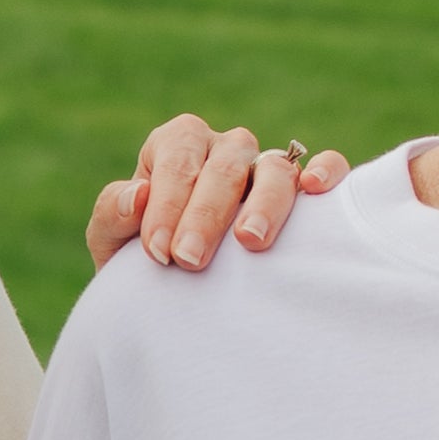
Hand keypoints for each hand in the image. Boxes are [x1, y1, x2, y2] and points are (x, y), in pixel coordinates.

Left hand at [86, 117, 349, 274]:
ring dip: (264, 202)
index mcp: (176, 147)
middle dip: (205, 213)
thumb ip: (113, 215)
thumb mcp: (112, 242)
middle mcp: (224, 149)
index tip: (157, 253)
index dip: (167, 204)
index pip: (176, 160)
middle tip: (189, 261)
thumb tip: (139, 196)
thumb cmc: (145, 262)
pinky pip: (326, 165)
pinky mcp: (302, 189)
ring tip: (250, 241)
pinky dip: (326, 170)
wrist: (179, 292)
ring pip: (275, 168)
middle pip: (225, 165)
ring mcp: (266, 166)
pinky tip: (315, 190)